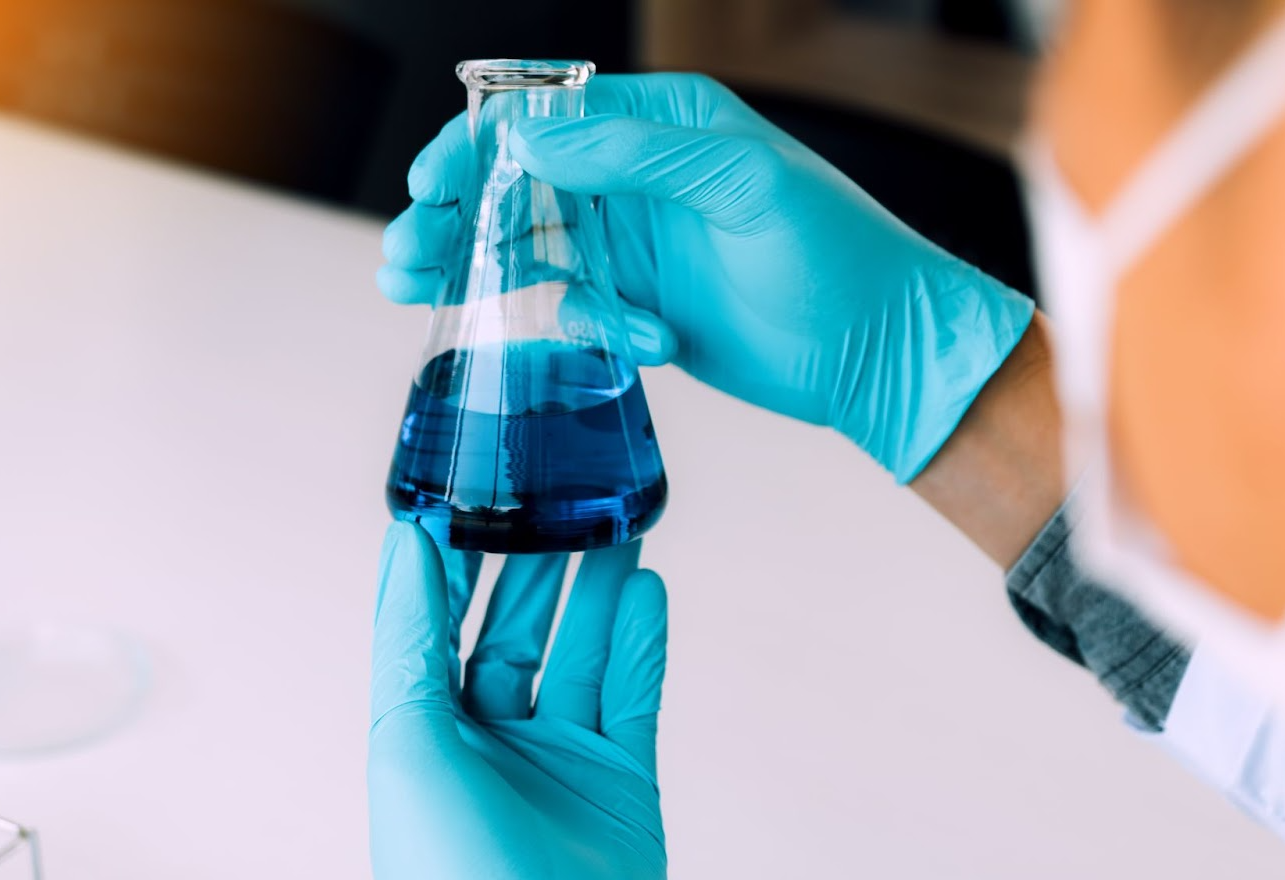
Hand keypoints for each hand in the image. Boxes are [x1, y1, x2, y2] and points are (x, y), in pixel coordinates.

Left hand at [368, 522, 669, 879]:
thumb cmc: (454, 879)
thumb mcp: (405, 744)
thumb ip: (407, 641)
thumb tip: (403, 544)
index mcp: (423, 736)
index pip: (433, 628)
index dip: (448, 563)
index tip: (465, 493)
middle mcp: (488, 745)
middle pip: (509, 633)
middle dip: (531, 567)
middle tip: (553, 496)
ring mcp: (558, 764)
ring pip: (578, 656)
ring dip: (594, 591)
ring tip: (612, 522)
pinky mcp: (622, 785)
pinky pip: (633, 697)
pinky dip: (641, 643)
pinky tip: (647, 590)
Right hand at [377, 73, 1034, 482]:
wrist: (881, 354)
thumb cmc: (839, 254)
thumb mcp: (743, 185)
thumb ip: (635, 158)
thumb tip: (530, 143)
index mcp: (662, 124)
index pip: (545, 119)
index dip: (476, 147)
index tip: (429, 183)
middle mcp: (638, 179)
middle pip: (516, 184)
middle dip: (453, 214)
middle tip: (403, 253)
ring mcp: (634, 244)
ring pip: (527, 245)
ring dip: (471, 266)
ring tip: (413, 287)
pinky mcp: (637, 305)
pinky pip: (571, 305)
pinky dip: (569, 321)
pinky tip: (606, 335)